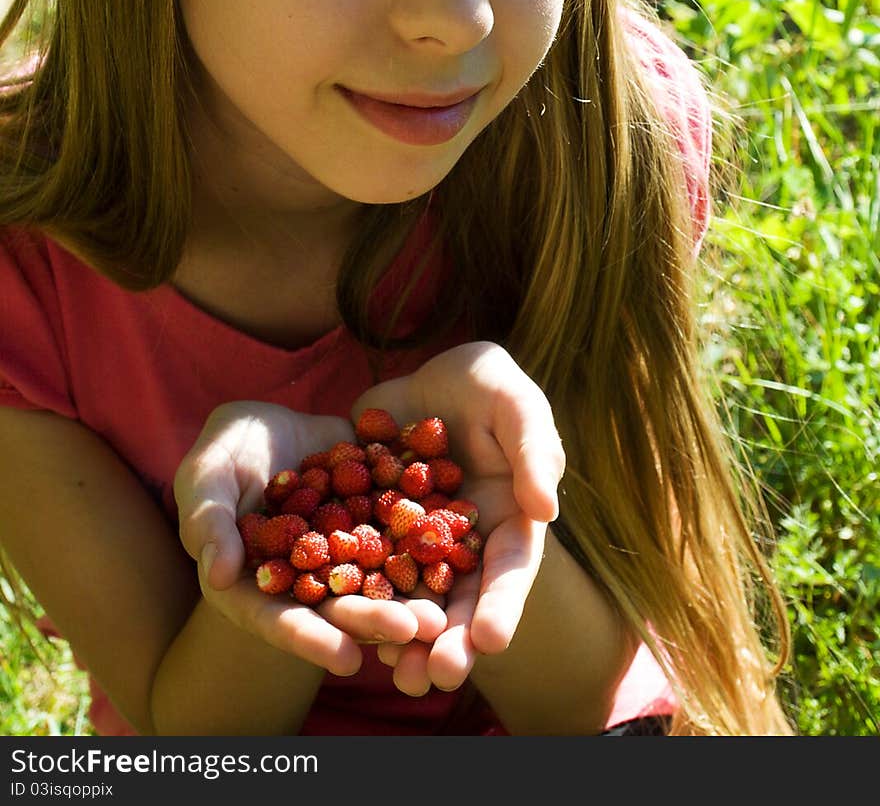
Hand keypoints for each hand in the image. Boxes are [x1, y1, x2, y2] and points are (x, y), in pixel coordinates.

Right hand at [173, 402, 445, 676]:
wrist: (267, 417)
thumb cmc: (221, 451)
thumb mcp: (206, 477)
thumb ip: (209, 523)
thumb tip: (218, 575)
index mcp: (257, 585)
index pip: (279, 620)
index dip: (310, 640)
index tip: (346, 661)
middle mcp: (305, 579)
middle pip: (337, 607)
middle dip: (375, 621)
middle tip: (417, 632)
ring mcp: (341, 551)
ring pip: (374, 579)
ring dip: (408, 597)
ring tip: (444, 612)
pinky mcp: (371, 518)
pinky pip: (398, 533)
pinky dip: (424, 544)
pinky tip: (456, 550)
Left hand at [351, 341, 565, 694]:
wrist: (430, 373)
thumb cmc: (490, 385)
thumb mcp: (517, 404)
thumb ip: (534, 451)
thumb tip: (548, 510)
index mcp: (509, 522)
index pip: (510, 571)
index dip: (502, 606)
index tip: (490, 641)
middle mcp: (464, 545)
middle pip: (460, 601)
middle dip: (451, 642)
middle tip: (436, 678)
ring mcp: (417, 542)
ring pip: (412, 598)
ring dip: (405, 638)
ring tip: (396, 675)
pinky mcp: (372, 527)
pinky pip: (362, 566)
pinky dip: (356, 596)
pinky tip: (342, 625)